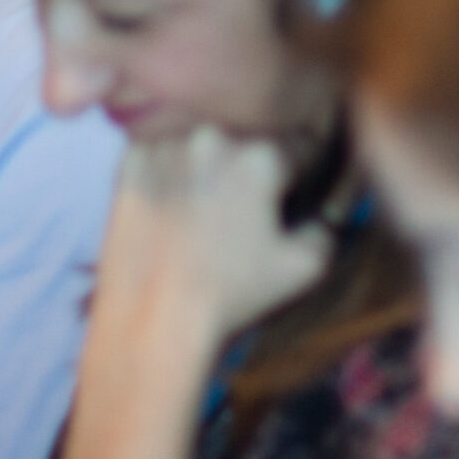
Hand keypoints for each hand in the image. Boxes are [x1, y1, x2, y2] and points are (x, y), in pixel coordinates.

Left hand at [91, 126, 331, 350]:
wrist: (154, 322)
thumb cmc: (234, 294)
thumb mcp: (309, 265)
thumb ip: (330, 224)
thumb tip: (325, 208)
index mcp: (262, 154)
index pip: (300, 145)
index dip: (300, 175)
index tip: (289, 200)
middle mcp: (213, 137)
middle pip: (251, 138)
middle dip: (255, 166)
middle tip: (246, 210)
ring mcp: (165, 146)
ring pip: (206, 141)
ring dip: (213, 163)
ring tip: (208, 209)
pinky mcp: (128, 163)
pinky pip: (163, 150)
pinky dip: (172, 169)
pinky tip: (175, 205)